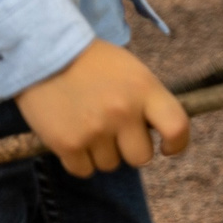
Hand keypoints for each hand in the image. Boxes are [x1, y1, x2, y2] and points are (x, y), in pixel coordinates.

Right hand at [15, 39, 190, 177]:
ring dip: (101, 152)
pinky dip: (78, 159)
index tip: (167, 147)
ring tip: (86, 123)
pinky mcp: (68, 144)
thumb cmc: (92, 62)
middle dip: (129, 148)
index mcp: (144, 89)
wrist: (44, 51)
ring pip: (110, 165)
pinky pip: (84, 170)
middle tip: (114, 130)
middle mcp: (123, 111)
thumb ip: (147, 100)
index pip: (177, 127)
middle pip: (141, 157)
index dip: (177, 143)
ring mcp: (95, 130)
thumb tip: (159, 134)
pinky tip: (72, 134)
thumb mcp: (131, 70)